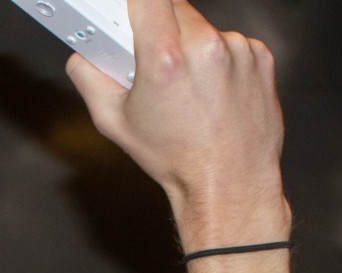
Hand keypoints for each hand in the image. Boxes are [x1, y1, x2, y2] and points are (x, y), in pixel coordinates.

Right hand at [65, 0, 288, 246]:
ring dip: (192, 46)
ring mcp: (237, 50)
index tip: (129, 12)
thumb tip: (82, 57)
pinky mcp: (259, 57)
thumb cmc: (177, 160)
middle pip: (173, 7)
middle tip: (155, 62)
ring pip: (202, 28)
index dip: (135, 4)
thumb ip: (89, 78)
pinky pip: (230, 43)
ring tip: (190, 89)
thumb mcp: (115, 124)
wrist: (229, 185)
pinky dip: (220, 60)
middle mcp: (205, 48)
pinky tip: (214, 92)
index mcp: (166, 59)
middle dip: (160, 28)